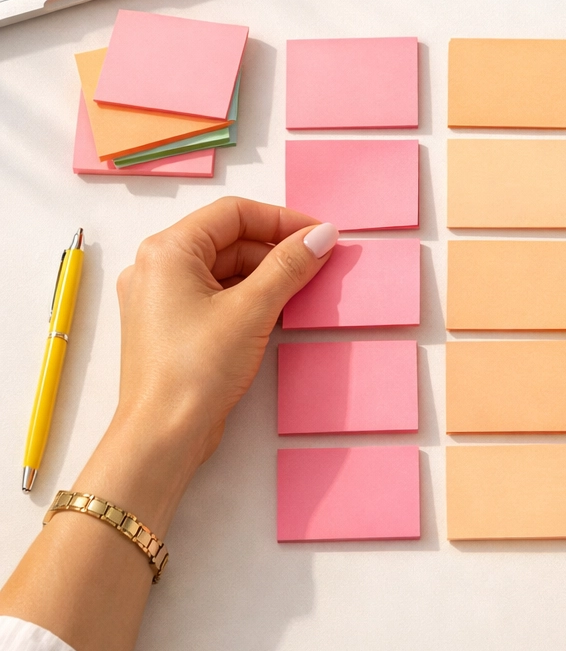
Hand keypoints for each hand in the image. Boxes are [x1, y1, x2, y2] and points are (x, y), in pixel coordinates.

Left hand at [113, 197, 337, 475]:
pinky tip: (277, 309)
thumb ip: (290, 265)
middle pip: (229, 239)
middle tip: (318, 262)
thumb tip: (323, 235)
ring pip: (224, 268)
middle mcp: (157, 267)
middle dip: (276, 249)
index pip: (233, 213)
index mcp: (167, 251)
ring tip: (303, 288)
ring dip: (265, 273)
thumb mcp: (253, 309)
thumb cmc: (196, 370)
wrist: (163, 436)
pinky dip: (248, 295)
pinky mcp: (171, 325)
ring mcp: (160, 298)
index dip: (281, 220)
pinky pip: (215, 294)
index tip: (319, 235)